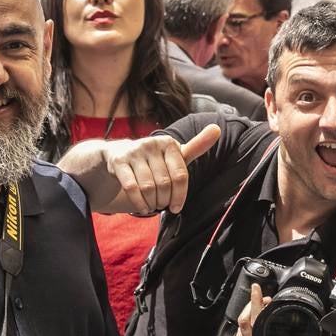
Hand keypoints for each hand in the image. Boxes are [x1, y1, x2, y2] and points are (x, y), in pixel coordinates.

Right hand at [100, 124, 220, 214]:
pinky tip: (142, 207)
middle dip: (164, 200)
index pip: (180, 175)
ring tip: (152, 206)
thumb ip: (196, 146)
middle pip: (164, 183)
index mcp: (169, 143)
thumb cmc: (154, 159)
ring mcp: (134, 151)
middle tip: (162, 205)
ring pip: (148, 187)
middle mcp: (151, 143)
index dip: (180, 196)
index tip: (176, 207)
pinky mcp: (118, 161)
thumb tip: (217, 128)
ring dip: (151, 202)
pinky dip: (138, 202)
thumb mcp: (175, 154)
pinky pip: (132, 187)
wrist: (119, 155)